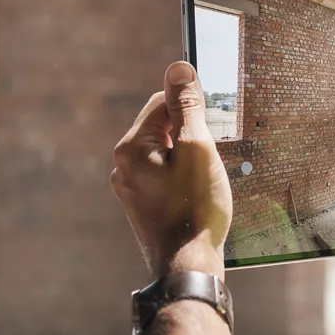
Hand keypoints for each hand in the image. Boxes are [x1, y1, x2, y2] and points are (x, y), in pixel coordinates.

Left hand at [111, 62, 230, 277]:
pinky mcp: (142, 206)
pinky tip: (199, 192)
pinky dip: (183, 176)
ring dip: (188, 155)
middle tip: (212, 155)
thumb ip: (187, 107)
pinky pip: (163, 175)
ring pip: (164, 152)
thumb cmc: (196, 208)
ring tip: (206, 178)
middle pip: (160, 127)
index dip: (190, 107)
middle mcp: (122, 167)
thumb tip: (179, 67)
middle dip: (189, 133)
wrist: (188, 267)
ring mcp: (130, 189)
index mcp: (130, 149)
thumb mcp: (197, 149)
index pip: (160, 102)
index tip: (213, 124)